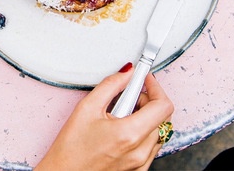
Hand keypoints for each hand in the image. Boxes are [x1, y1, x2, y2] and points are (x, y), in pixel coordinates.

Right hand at [36, 66, 173, 170]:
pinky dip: (143, 133)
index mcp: (129, 134)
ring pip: (159, 132)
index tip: (146, 80)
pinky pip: (152, 146)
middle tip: (127, 97)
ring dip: (146, 118)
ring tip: (121, 116)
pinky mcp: (138, 169)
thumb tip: (127, 73)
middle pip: (162, 117)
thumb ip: (111, 85)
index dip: (156, 87)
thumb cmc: (70, 149)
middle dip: (148, 101)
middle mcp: (139, 151)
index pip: (163, 106)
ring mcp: (140, 163)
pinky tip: (123, 130)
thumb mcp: (86, 108)